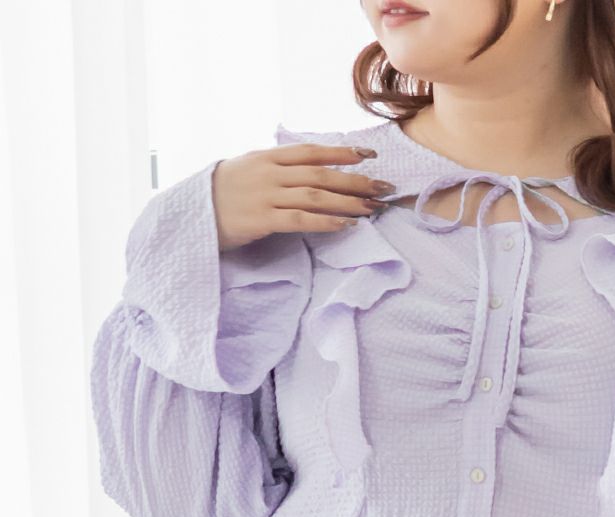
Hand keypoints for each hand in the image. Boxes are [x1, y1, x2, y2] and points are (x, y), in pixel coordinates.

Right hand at [212, 142, 394, 251]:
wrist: (190, 215)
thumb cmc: (222, 195)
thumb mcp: (248, 170)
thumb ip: (277, 167)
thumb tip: (310, 168)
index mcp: (267, 157)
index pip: (311, 151)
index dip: (342, 152)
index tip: (369, 155)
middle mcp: (269, 173)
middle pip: (320, 174)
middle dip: (355, 181)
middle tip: (383, 188)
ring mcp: (265, 196)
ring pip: (315, 196)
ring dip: (347, 202)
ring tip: (371, 209)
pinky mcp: (261, 220)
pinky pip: (300, 220)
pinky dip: (326, 221)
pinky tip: (346, 225)